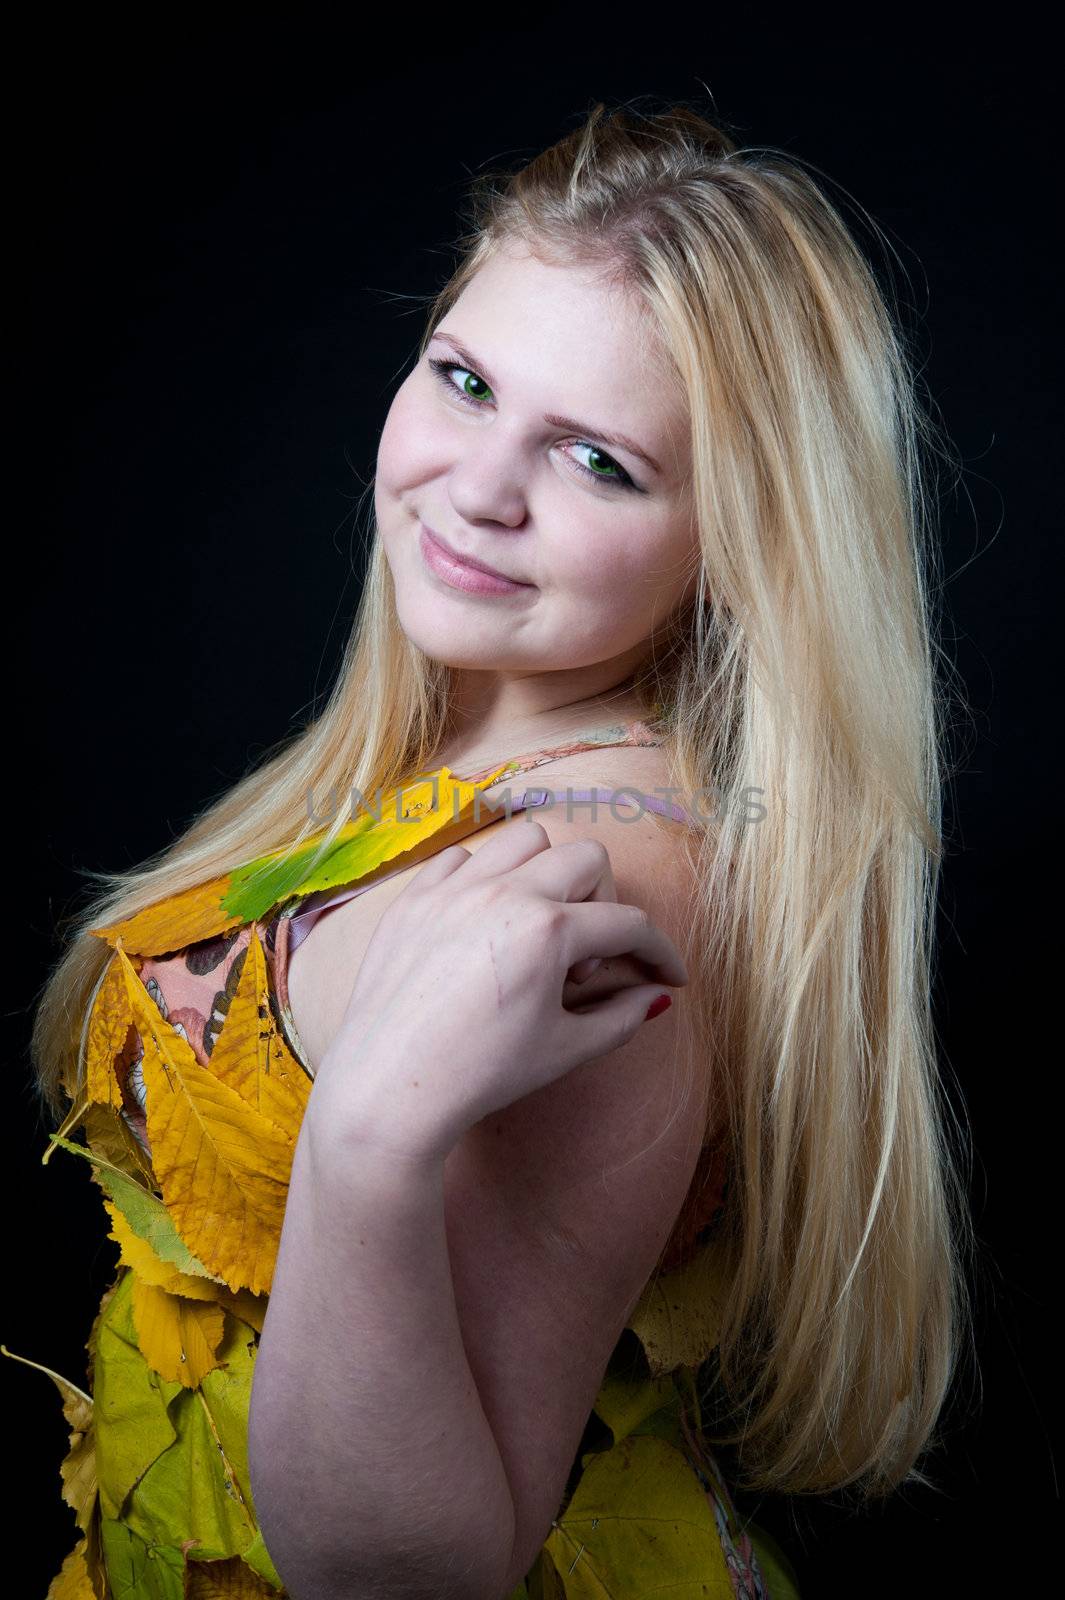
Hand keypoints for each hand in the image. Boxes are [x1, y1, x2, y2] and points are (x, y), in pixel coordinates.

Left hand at [308, 820, 687, 1163]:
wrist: (389, 1089)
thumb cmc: (480, 1074)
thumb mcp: (564, 1050)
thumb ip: (622, 1017)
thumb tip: (659, 998)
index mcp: (548, 931)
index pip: (628, 924)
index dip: (659, 952)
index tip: (667, 975)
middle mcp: (503, 894)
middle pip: (586, 858)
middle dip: (602, 902)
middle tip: (583, 959)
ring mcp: (454, 889)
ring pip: (524, 840)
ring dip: (545, 874)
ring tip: (536, 927)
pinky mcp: (414, 898)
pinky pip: (462, 858)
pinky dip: (484, 878)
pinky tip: (485, 922)